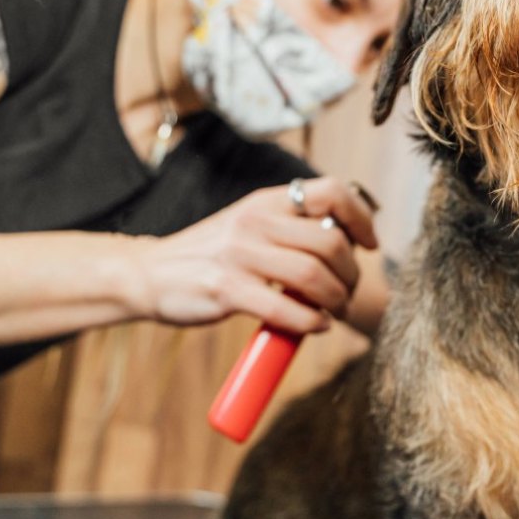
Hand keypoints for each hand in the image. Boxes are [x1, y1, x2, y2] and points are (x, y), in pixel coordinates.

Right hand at [127, 177, 377, 333]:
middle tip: (347, 292)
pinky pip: (285, 307)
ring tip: (334, 311)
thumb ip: (291, 230)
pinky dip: (310, 321)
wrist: (148, 274)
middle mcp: (255, 221)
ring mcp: (239, 254)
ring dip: (336, 300)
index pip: (332, 192)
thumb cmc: (211, 255)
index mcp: (266, 202)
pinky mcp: (225, 289)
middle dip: (351, 274)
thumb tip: (347, 246)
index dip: (361, 218)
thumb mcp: (250, 226)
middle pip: (330, 242)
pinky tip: (315, 326)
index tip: (370, 244)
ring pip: (313, 275)